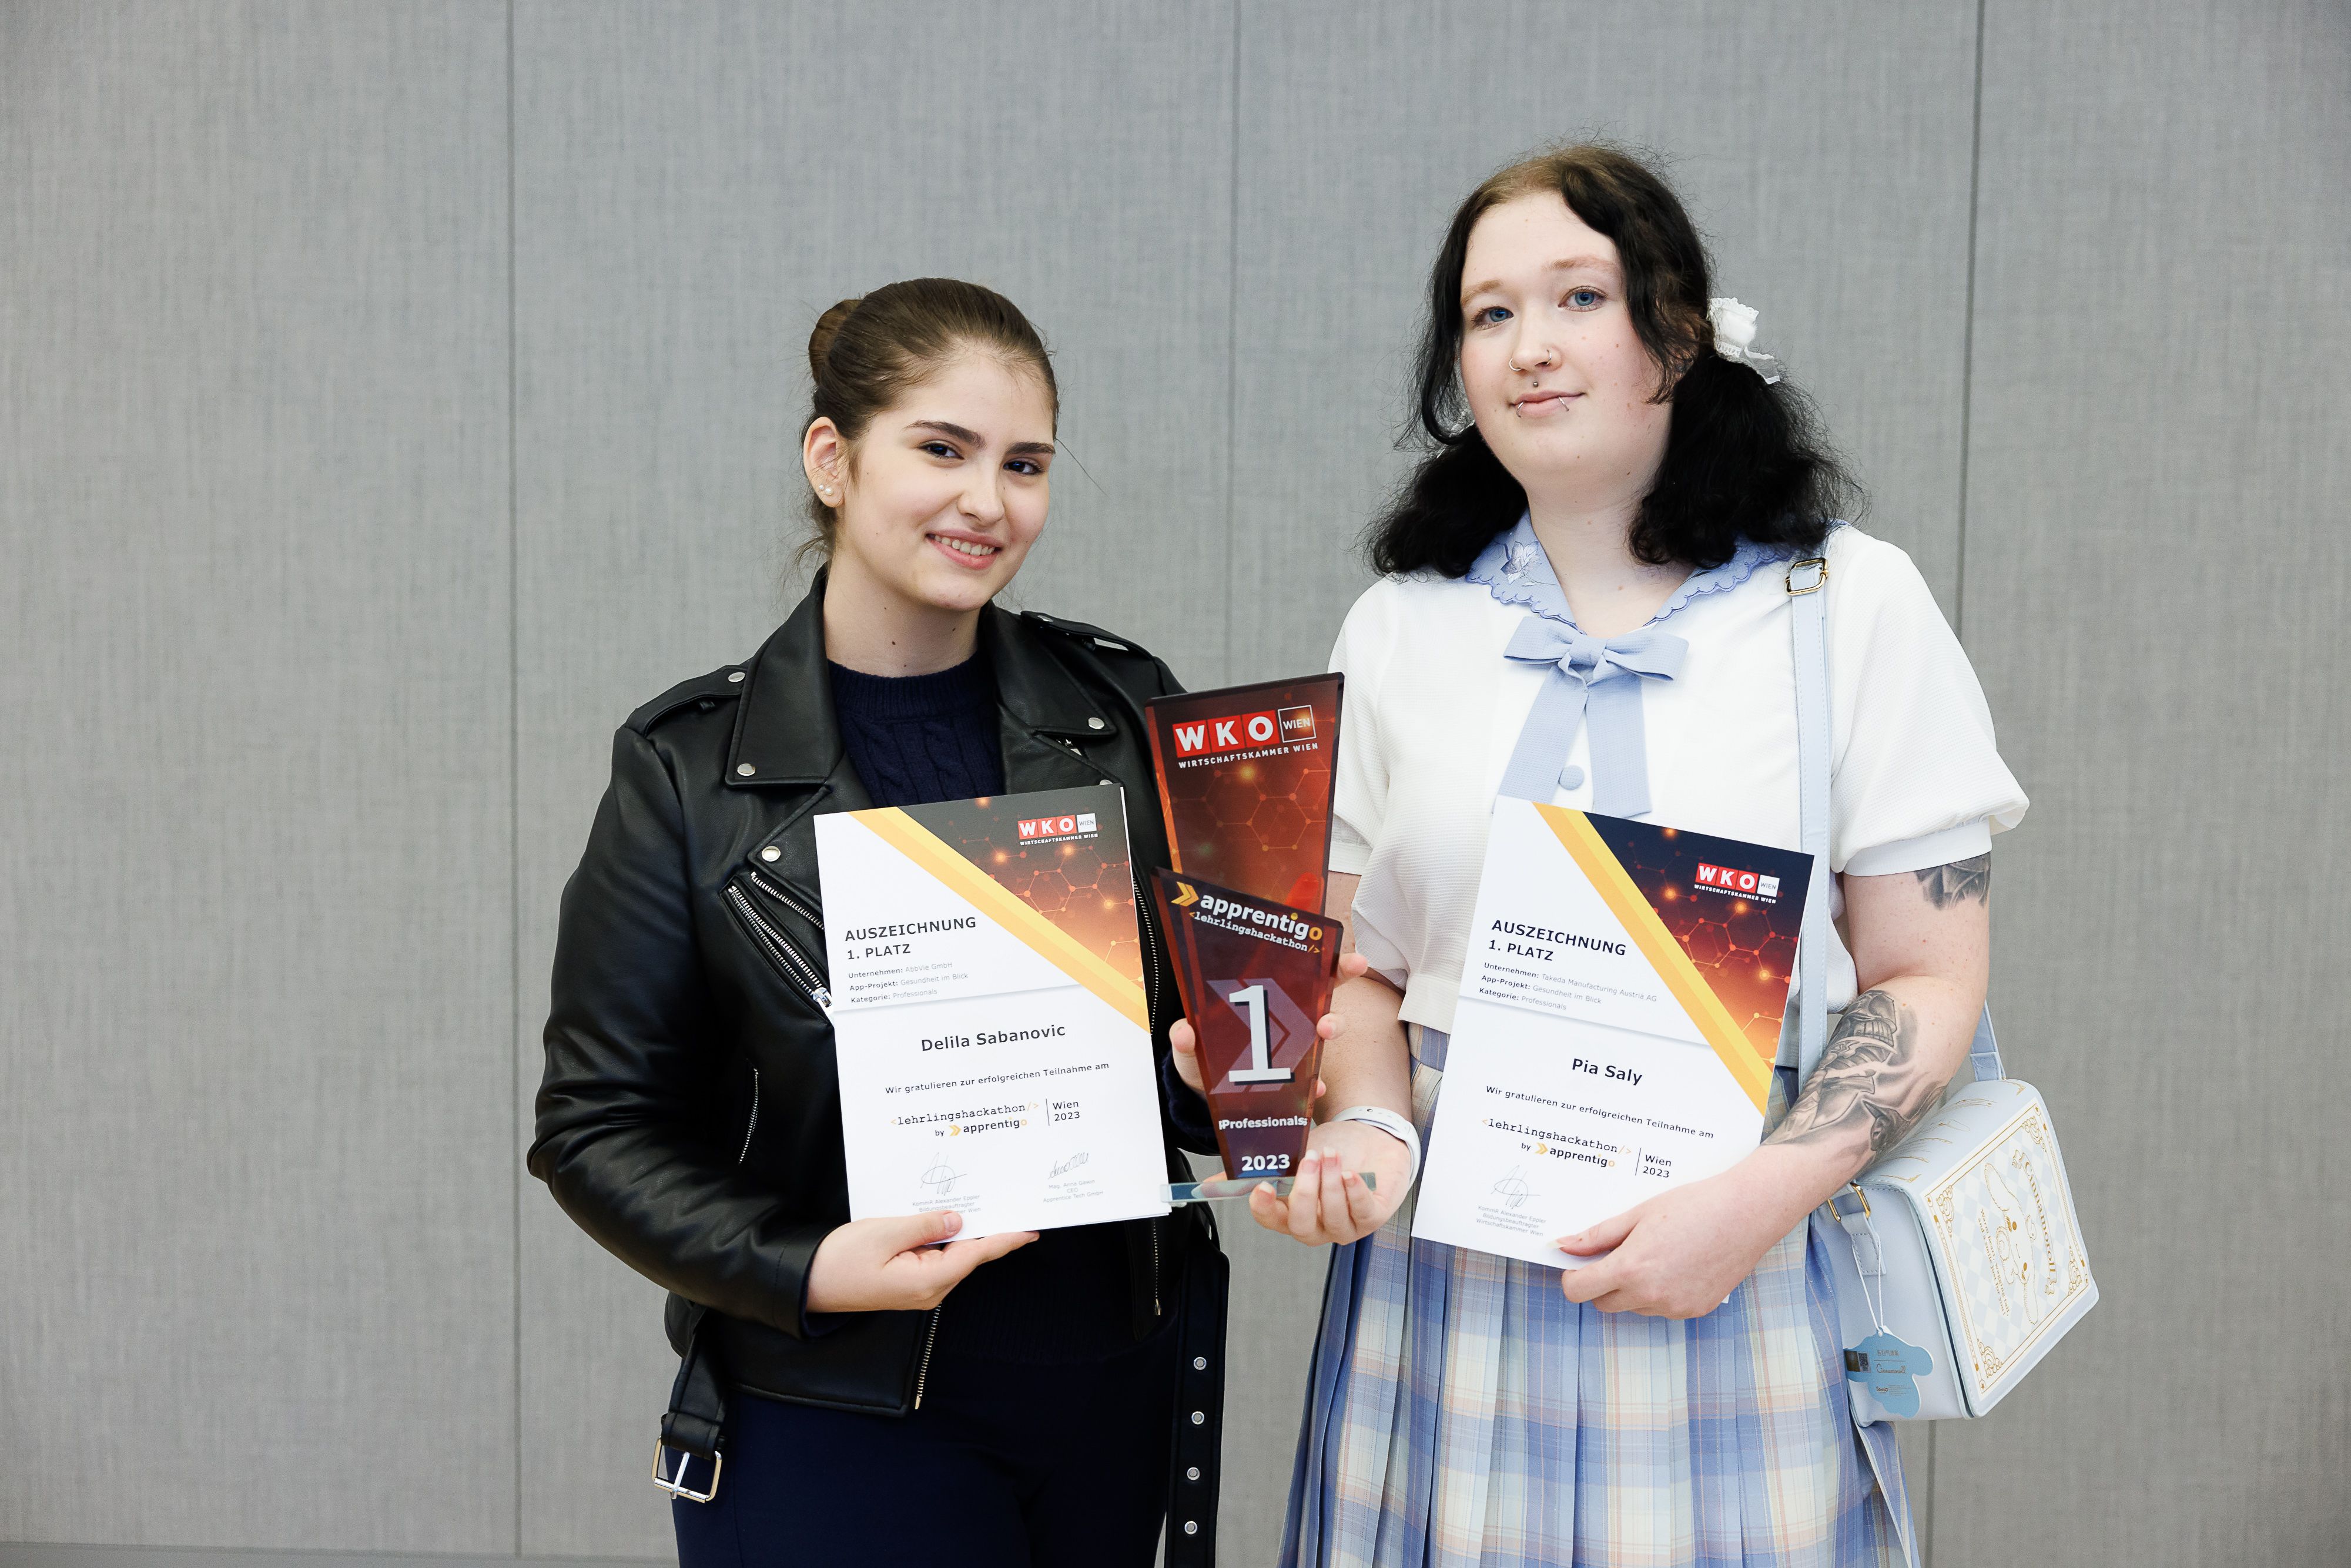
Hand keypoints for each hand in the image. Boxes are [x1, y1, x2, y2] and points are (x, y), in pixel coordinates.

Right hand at [805, 1210, 1036, 1313]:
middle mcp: (931, 1290)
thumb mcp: (885, 1232)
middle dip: (987, 1227)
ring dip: (963, 1229)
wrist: (807, 1284)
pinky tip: (944, 1216)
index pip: (978, 1253)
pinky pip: (934, 1256)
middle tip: (1006, 1200)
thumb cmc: (840, 1261)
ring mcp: (919, 1288)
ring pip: (952, 1253)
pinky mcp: (907, 1281)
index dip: (1006, 1238)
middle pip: (969, 1253)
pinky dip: (943, 1236)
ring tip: (978, 1201)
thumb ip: (926, 1225)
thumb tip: (958, 1218)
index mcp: (930, 1280)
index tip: (1032, 1228)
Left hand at [1168, 951, 1371, 1097]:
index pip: (1303, 973)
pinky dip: (1314, 1085)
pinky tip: (1312, 1088)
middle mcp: (1288, 1020)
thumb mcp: (1190, 1044)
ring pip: (1323, 1036)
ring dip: (1329, 1030)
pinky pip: (1311, 1083)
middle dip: (1339, 990)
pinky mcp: (1294, 1082)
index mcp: (1267, 999)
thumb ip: (1186, 1037)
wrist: (1204, 1093)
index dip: (1331, 964)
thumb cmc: (1204, 1055)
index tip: (1352, 960)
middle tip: (1329, 1011)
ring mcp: (1294, 1050)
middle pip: (1324, 997)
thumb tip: (1184, 1032)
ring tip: (1321, 1033)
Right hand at [1244, 1117, 1410, 1245]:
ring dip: (1330, 1183)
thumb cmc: (1330, 1151)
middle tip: (1308, 1160)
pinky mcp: (1372, 1217)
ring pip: (1333, 1217)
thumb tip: (1212, 1182)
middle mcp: (1317, 1225)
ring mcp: (1345, 1225)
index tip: (1263, 1187)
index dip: (1264, 1208)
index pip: (1271, 1220)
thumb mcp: (1293, 1156)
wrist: (1370, 1139)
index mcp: (1292, 1212)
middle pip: (1301, 1225)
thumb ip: (1260, 1168)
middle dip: (1303, 1193)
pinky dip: (1354, 1191)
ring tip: (1330, 1154)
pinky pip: (1362, 1211)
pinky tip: (1350, 1173)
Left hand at [1553, 1166, 1800, 1317]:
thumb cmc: (1693, 1206)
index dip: (1572, 1277)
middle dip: (1601, 1282)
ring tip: (1654, 1254)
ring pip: (1634, 1307)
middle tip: (1616, 1253)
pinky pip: (1662, 1309)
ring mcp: (1675, 1307)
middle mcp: (1651, 1295)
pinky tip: (1675, 1265)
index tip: (1576, 1264)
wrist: (1746, 1213)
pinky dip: (1658, 1293)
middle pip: (1604, 1303)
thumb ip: (1598, 1235)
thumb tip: (1565, 1245)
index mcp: (1631, 1269)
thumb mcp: (1637, 1214)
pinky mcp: (1695, 1310)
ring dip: (1631, 1289)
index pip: (1579, 1291)